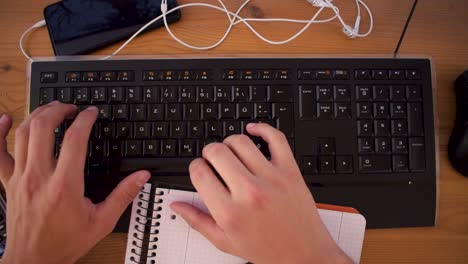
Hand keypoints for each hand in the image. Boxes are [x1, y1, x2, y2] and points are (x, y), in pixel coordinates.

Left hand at [0, 102, 149, 263]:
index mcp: (65, 185)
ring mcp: (20, 178)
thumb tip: (141, 177)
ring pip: (22, 134)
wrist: (33, 261)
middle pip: (43, 128)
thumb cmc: (64, 243)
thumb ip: (123, 196)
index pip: (74, 139)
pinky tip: (4, 119)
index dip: (85, 119)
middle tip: (71, 108)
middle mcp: (39, 177)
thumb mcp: (101, 221)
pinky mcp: (9, 182)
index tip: (91, 113)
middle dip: (58, 109)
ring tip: (51, 110)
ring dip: (37, 115)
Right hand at [171, 123, 351, 263]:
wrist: (303, 254)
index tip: (201, 171)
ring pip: (240, 141)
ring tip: (231, 153)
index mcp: (229, 212)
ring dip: (230, 142)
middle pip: (216, 151)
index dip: (196, 168)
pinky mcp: (290, 171)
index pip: (199, 172)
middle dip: (209, 153)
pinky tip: (253, 130)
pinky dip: (262, 128)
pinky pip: (275, 138)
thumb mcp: (225, 242)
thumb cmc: (267, 249)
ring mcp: (271, 179)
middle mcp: (249, 192)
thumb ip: (197, 221)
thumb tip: (177, 205)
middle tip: (214, 161)